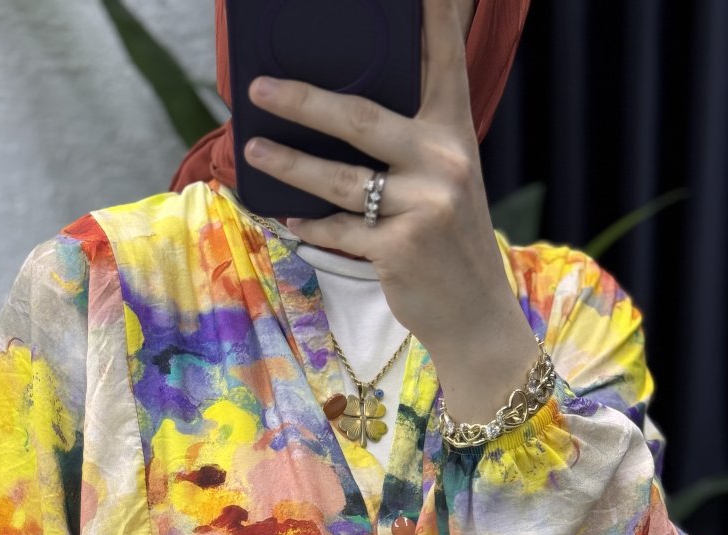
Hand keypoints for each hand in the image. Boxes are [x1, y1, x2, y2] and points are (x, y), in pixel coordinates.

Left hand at [242, 0, 539, 422]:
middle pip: (360, 118)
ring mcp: (423, 207)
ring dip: (288, 164)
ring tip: (253, 148)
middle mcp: (445, 162)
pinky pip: (337, 229)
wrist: (474, 313)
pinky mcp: (400, 249)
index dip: (433, 15)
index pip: (443, 59)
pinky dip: (308, 223)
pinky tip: (285, 214)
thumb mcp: (446, 180)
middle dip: (303, 100)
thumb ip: (411, 142)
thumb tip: (341, 112)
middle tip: (260, 86)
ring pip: (338, 179)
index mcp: (455, 133)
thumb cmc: (449, 240)